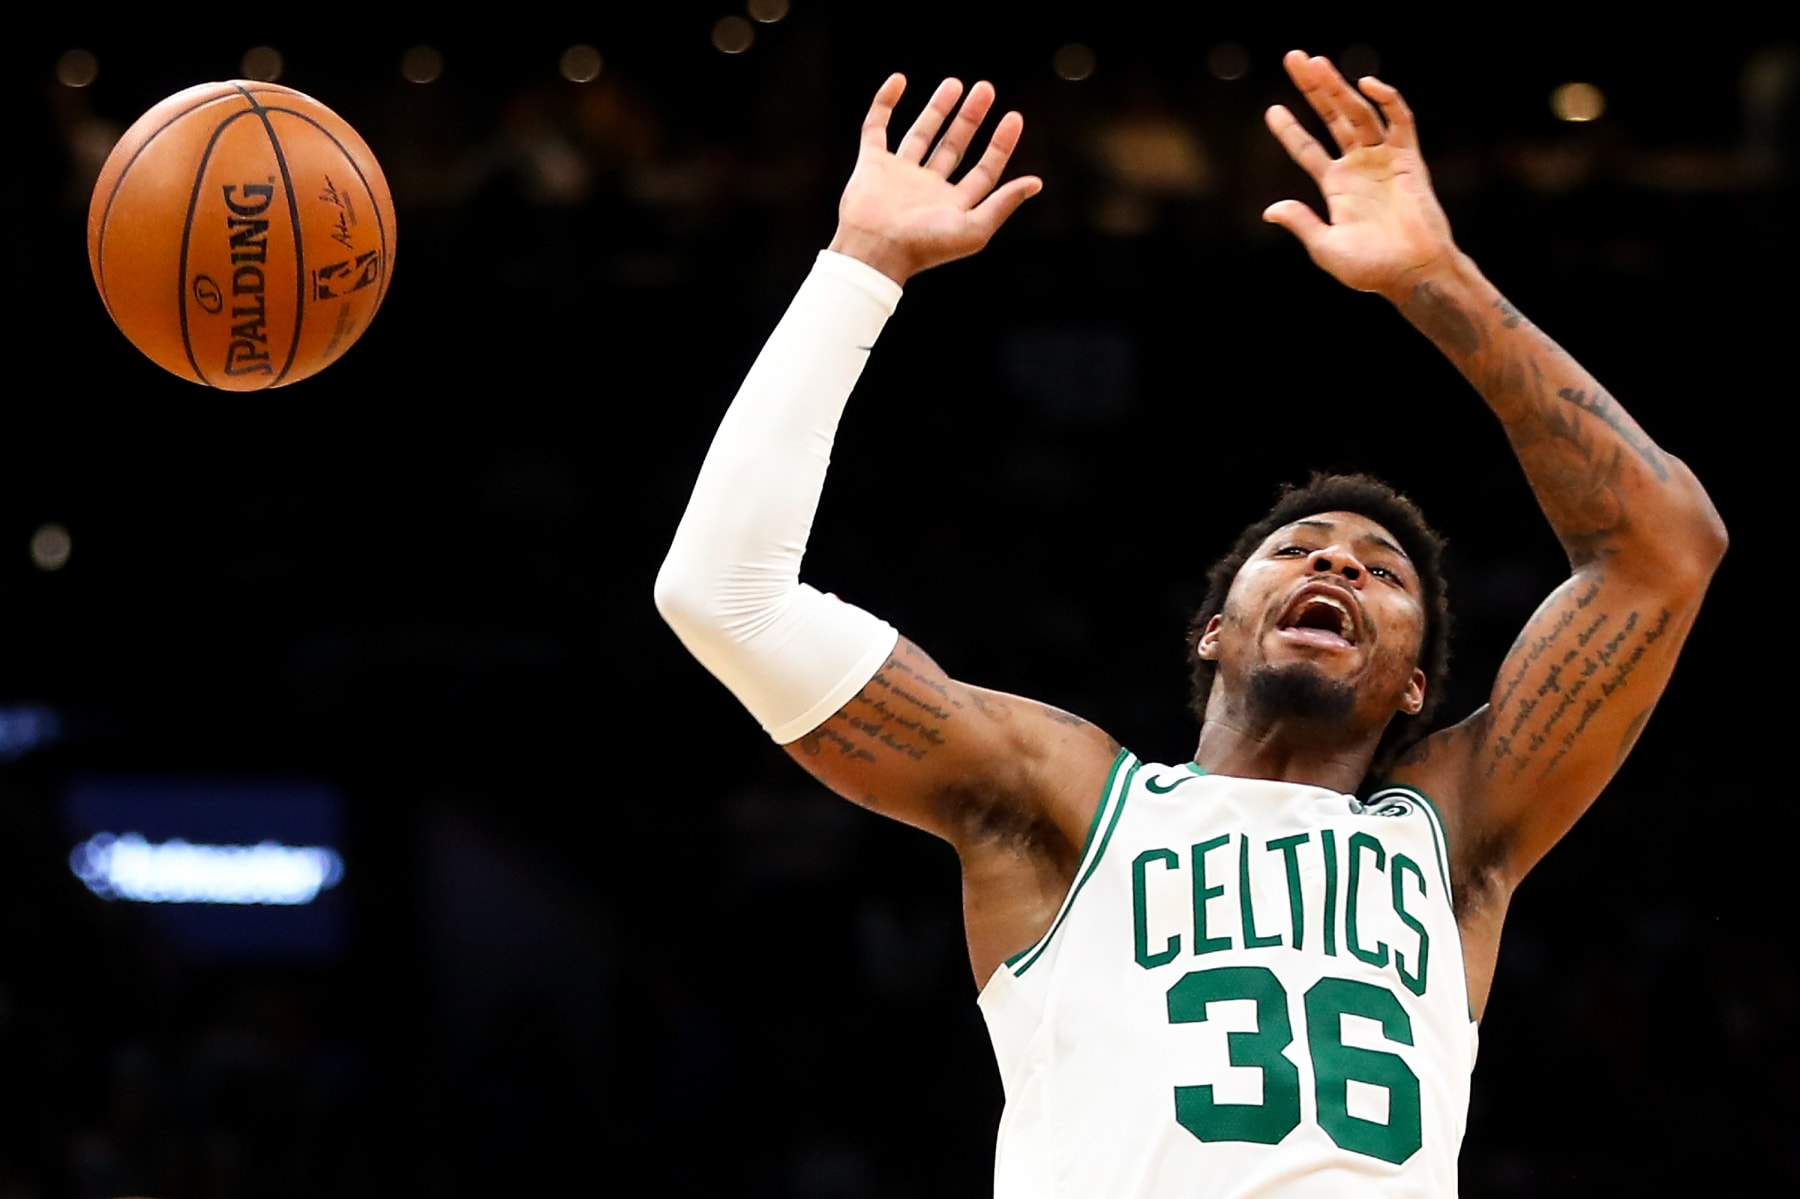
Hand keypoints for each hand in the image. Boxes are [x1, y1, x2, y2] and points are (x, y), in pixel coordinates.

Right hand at [829, 74, 1042, 284]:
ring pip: (922, 134)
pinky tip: (898, 80)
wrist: (874, 250)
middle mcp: (928, 189)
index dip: (1001, 145)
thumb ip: (1003, 204)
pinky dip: (885, 103)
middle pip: (955, 147)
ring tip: (955, 83)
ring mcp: (899, 175)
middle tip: (986, 89)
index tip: (1013, 117)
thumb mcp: (974, 229)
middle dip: (971, 118)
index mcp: (953, 205)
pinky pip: (877, 128)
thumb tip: (1036, 183)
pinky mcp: (872, 164)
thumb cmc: (925, 247)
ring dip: (938, 109)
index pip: (985, 171)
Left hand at [1263, 51, 1457, 300]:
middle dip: (1313, 88)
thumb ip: (1301, 223)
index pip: (1307, 149)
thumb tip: (1269, 210)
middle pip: (1332, 117)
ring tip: (1315, 62)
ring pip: (1359, 112)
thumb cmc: (1371, 269)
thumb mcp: (1325, 247)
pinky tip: (1367, 84)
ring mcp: (1384, 159)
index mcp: (1337, 186)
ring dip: (1338, 86)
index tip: (1272, 109)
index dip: (1290, 130)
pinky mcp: (1409, 158)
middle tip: (1293, 57)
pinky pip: (1400, 120)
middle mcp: (1359, 166)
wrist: (1412, 273)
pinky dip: (1387, 100)